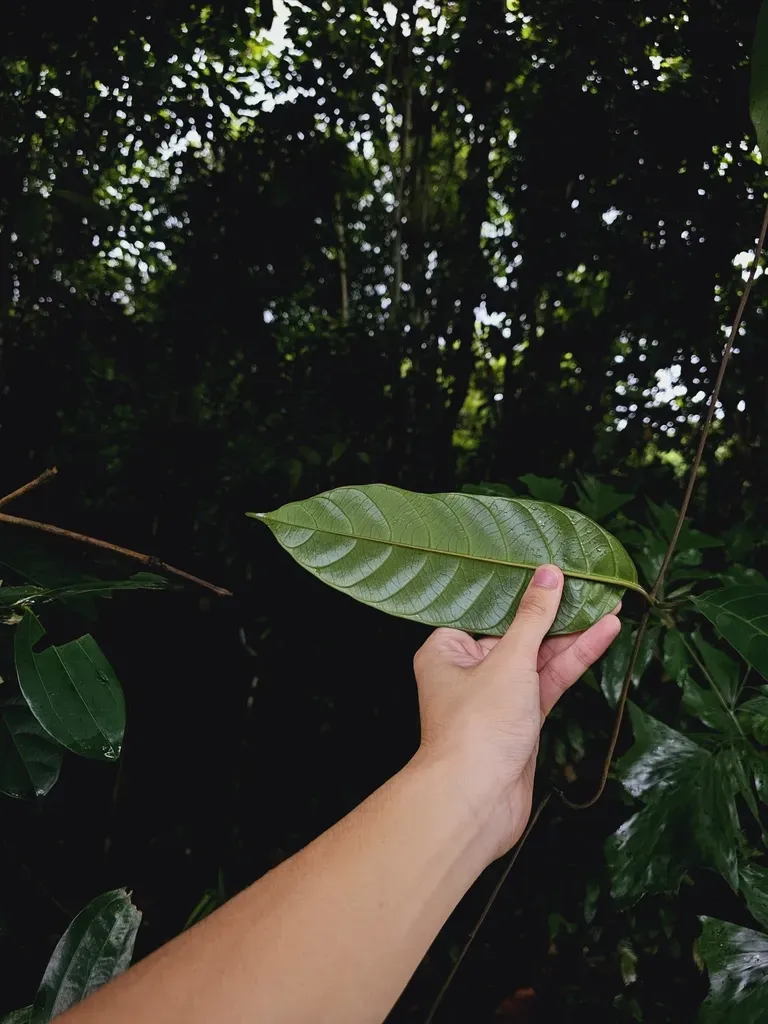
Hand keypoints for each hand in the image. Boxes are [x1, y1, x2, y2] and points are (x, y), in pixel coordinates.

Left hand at [412, 565, 620, 862]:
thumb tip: (548, 575)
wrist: (477, 801)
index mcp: (446, 650)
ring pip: (538, 658)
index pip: (485, 611)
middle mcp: (468, 670)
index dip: (518, 591)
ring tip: (610, 606)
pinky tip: (602, 636)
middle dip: (554, 613)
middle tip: (589, 584)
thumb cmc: (477, 727)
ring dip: (572, 636)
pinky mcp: (521, 720)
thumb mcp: (509, 660)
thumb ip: (533, 618)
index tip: (548, 567)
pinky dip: (574, 661)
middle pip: (516, 632)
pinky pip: (549, 682)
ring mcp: (497, 696)